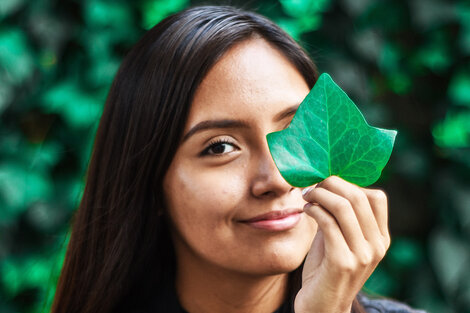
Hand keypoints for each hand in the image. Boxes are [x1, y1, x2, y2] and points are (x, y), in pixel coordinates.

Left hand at [294, 176, 390, 312]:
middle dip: (331, 184)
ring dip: (319, 195)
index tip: (328, 183)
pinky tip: (306, 210)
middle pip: (358, 197)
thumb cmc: (326, 268)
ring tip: (306, 196)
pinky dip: (314, 210)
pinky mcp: (343, 262)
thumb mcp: (339, 238)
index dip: (350, 184)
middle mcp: (377, 246)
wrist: (322, 307)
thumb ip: (340, 215)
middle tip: (312, 185)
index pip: (376, 198)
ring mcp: (362, 255)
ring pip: (343, 207)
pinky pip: (328, 223)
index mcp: (381, 239)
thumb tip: (328, 182)